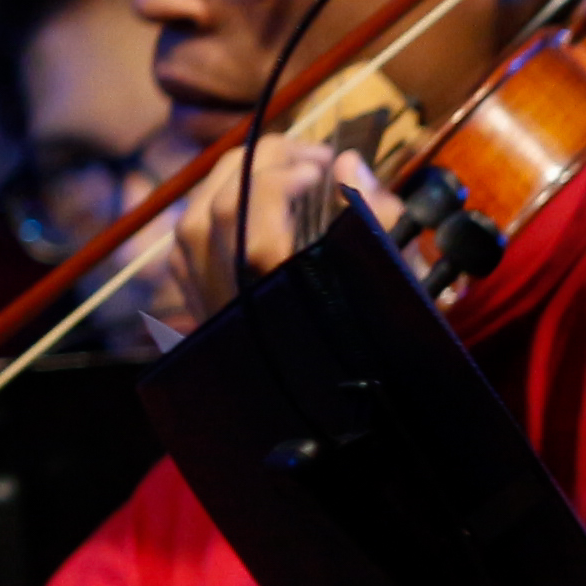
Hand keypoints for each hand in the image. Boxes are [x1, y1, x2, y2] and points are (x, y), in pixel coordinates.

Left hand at [154, 139, 404, 336]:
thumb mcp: (401, 281)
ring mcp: (213, 316)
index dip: (283, 171)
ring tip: (269, 171)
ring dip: (226, 186)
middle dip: (256, 165)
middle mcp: (236, 304)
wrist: (366, 431)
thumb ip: (379, 215)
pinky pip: (183, 260)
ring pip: (190, 230)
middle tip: (301, 154)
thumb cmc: (393, 351)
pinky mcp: (205, 326)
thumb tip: (349, 163)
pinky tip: (237, 211)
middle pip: (216, 209)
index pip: (257, 209)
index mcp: (284, 292)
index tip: (325, 162)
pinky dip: (203, 221)